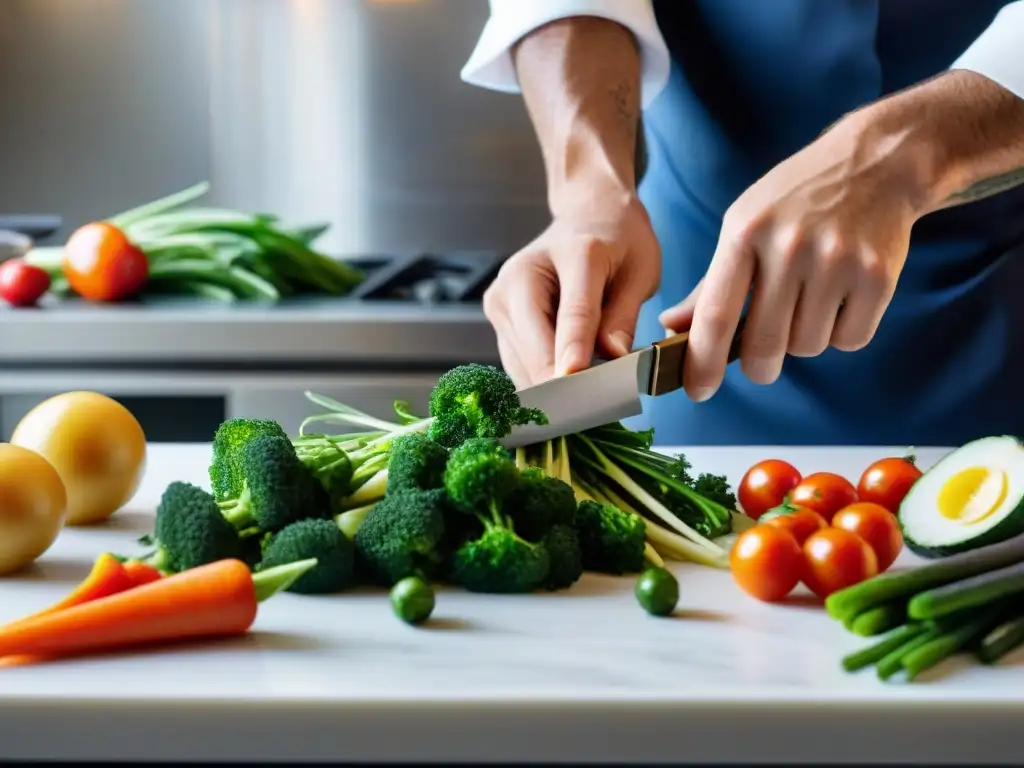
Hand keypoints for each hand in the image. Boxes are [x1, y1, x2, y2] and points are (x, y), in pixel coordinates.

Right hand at [483, 195, 660, 387]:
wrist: (586, 216)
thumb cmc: (619, 243)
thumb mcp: (640, 271)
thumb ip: (624, 316)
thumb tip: (613, 359)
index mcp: (572, 252)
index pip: (573, 311)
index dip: (574, 350)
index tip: (575, 381)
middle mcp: (521, 274)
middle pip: (534, 345)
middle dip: (562, 383)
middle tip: (595, 414)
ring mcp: (501, 297)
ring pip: (521, 362)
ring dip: (551, 389)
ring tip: (586, 405)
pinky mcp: (496, 318)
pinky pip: (518, 363)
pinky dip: (541, 380)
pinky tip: (566, 392)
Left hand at [659, 110, 924, 400]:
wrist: (875, 162)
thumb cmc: (795, 201)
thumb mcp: (743, 225)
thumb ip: (710, 284)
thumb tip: (672, 327)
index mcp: (745, 234)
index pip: (715, 315)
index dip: (702, 362)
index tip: (697, 391)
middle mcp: (789, 247)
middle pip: (764, 345)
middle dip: (759, 367)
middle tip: (761, 361)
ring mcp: (836, 261)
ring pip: (808, 347)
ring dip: (804, 341)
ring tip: (810, 301)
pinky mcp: (877, 277)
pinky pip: (849, 340)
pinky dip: (842, 333)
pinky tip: (841, 298)